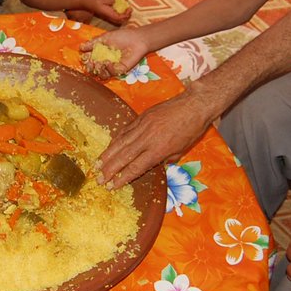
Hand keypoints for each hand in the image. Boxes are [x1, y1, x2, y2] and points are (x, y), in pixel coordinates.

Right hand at [80, 0, 130, 26]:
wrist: (84, 0)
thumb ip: (111, 0)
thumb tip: (116, 2)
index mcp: (108, 13)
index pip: (120, 18)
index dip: (126, 15)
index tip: (129, 8)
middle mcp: (108, 16)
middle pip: (120, 21)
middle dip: (127, 16)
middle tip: (130, 9)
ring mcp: (107, 15)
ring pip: (118, 19)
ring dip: (124, 16)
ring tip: (127, 9)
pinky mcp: (106, 13)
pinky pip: (115, 16)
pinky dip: (120, 14)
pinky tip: (121, 7)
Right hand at [80, 28, 148, 78]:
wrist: (137, 38)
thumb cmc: (122, 36)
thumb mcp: (105, 38)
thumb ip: (93, 43)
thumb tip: (81, 47)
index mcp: (100, 55)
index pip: (90, 61)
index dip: (86, 61)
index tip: (85, 58)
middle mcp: (105, 62)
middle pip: (95, 70)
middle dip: (91, 68)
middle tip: (91, 63)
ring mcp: (113, 67)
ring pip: (102, 75)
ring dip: (99, 70)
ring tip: (100, 63)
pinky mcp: (121, 69)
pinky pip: (113, 73)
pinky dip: (108, 69)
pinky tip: (108, 62)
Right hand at [97, 91, 212, 187]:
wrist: (194, 105)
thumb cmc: (191, 130)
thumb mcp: (180, 150)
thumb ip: (164, 159)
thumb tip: (151, 164)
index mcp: (158, 150)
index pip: (135, 167)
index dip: (122, 178)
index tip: (112, 186)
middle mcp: (147, 139)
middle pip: (123, 156)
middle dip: (109, 169)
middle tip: (98, 179)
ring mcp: (142, 126)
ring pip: (120, 142)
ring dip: (107, 155)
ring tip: (97, 165)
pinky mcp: (141, 117)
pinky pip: (124, 130)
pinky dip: (115, 140)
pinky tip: (109, 147)